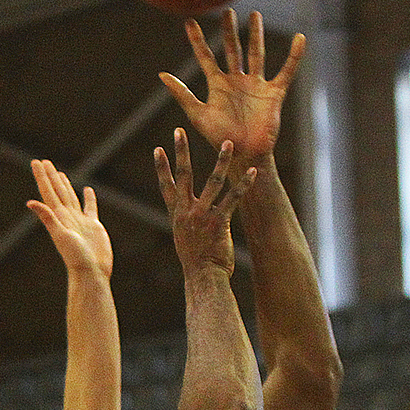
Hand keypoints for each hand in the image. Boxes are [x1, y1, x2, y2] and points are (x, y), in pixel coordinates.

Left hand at [26, 160, 111, 279]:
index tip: (36, 162)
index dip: (42, 177)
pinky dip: (88, 198)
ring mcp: (79, 220)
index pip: (48, 192)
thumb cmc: (76, 257)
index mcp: (58, 217)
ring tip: (59, 173)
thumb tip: (30, 202)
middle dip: (51, 176)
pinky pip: (90, 207)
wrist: (92, 272)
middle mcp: (67, 217)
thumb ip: (47, 218)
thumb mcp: (60, 235)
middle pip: (57, 191)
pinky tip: (87, 190)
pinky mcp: (93, 225)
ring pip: (70, 197)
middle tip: (44, 161)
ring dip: (64, 185)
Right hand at [157, 130, 253, 277]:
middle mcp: (187, 212)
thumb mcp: (185, 238)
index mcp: (177, 215)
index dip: (162, 167)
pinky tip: (251, 171)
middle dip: (181, 152)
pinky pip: (233, 199)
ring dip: (220, 161)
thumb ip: (187, 221)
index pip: (166, 186)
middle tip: (179, 131)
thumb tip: (191, 213)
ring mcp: (203, 216)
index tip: (158, 149)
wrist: (203, 277)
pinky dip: (243, 184)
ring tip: (227, 144)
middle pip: (183, 176)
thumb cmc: (196, 261)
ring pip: (212, 182)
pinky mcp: (219, 222)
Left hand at [160, 9, 304, 165]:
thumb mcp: (197, 114)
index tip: (189, 22)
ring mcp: (255, 85)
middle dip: (229, 31)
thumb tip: (161, 75)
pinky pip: (287, 70)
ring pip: (256, 54)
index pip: (205, 57)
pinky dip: (294, 56)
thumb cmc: (219, 138)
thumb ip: (182, 94)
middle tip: (227, 11)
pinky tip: (300, 38)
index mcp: (217, 85)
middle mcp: (236, 81)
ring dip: (255, 35)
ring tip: (254, 15)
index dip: (197, 41)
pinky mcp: (274, 92)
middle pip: (232, 49)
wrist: (243, 154)